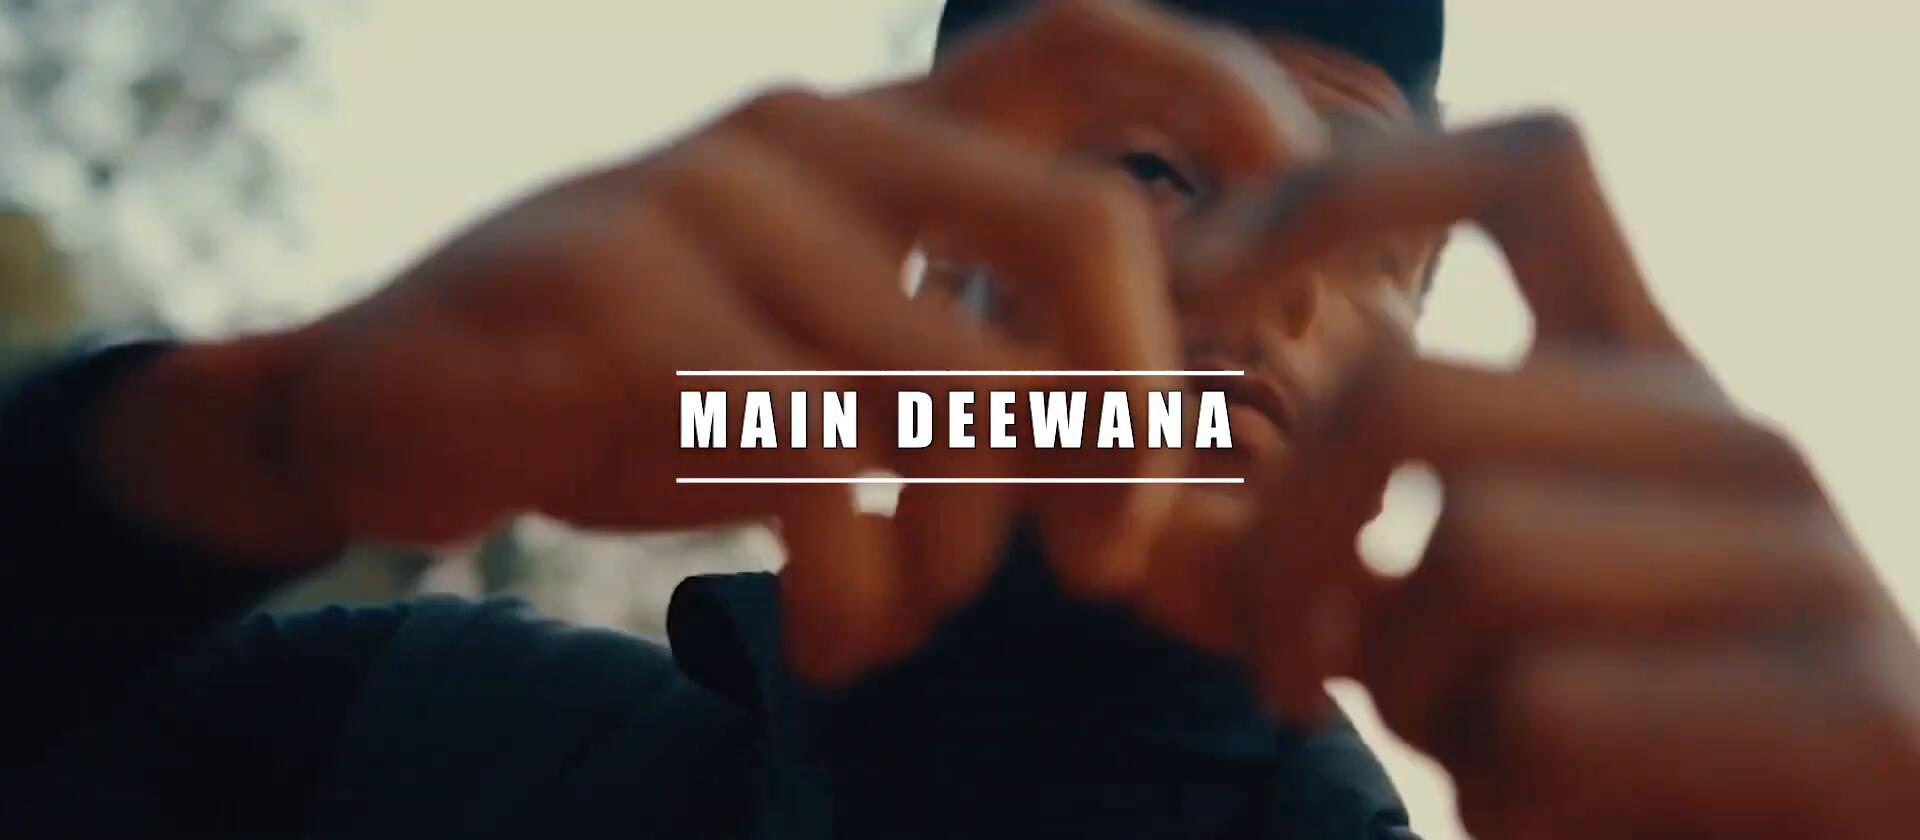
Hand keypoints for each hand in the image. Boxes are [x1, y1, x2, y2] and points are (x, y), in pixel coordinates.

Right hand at [241, 0, 1325, 682]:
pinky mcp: (622, 308)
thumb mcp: (806, 344)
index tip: (1299, 214)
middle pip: (1083, 230)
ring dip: (969, 552)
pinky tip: (835, 642)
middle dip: (1136, 417)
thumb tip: (1142, 445)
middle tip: (1105, 561)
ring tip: (914, 622)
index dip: (1223, 94)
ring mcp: (710, 207)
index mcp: (869, 131)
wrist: (378, 398)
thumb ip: (951, 350)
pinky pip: (824, 472)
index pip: (1082, 42)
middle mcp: (807, 136)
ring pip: (955, 386)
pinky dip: (865, 596)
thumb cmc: (636, 384)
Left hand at [1148, 114, 1919, 836]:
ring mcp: (1806, 557)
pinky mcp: (1853, 707)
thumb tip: (1121, 537)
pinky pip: (1552, 717)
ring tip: (1487, 762)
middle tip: (1284, 679)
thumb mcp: (1444, 639)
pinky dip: (1504, 803)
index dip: (1340, 192)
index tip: (1193, 282)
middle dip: (1281, 550)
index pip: (1523, 173)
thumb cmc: (1609, 763)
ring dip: (1414, 700)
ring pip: (1473, 556)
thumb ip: (1315, 571)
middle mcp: (1736, 435)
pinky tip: (1562, 827)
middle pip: (1406, 393)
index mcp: (1650, 388)